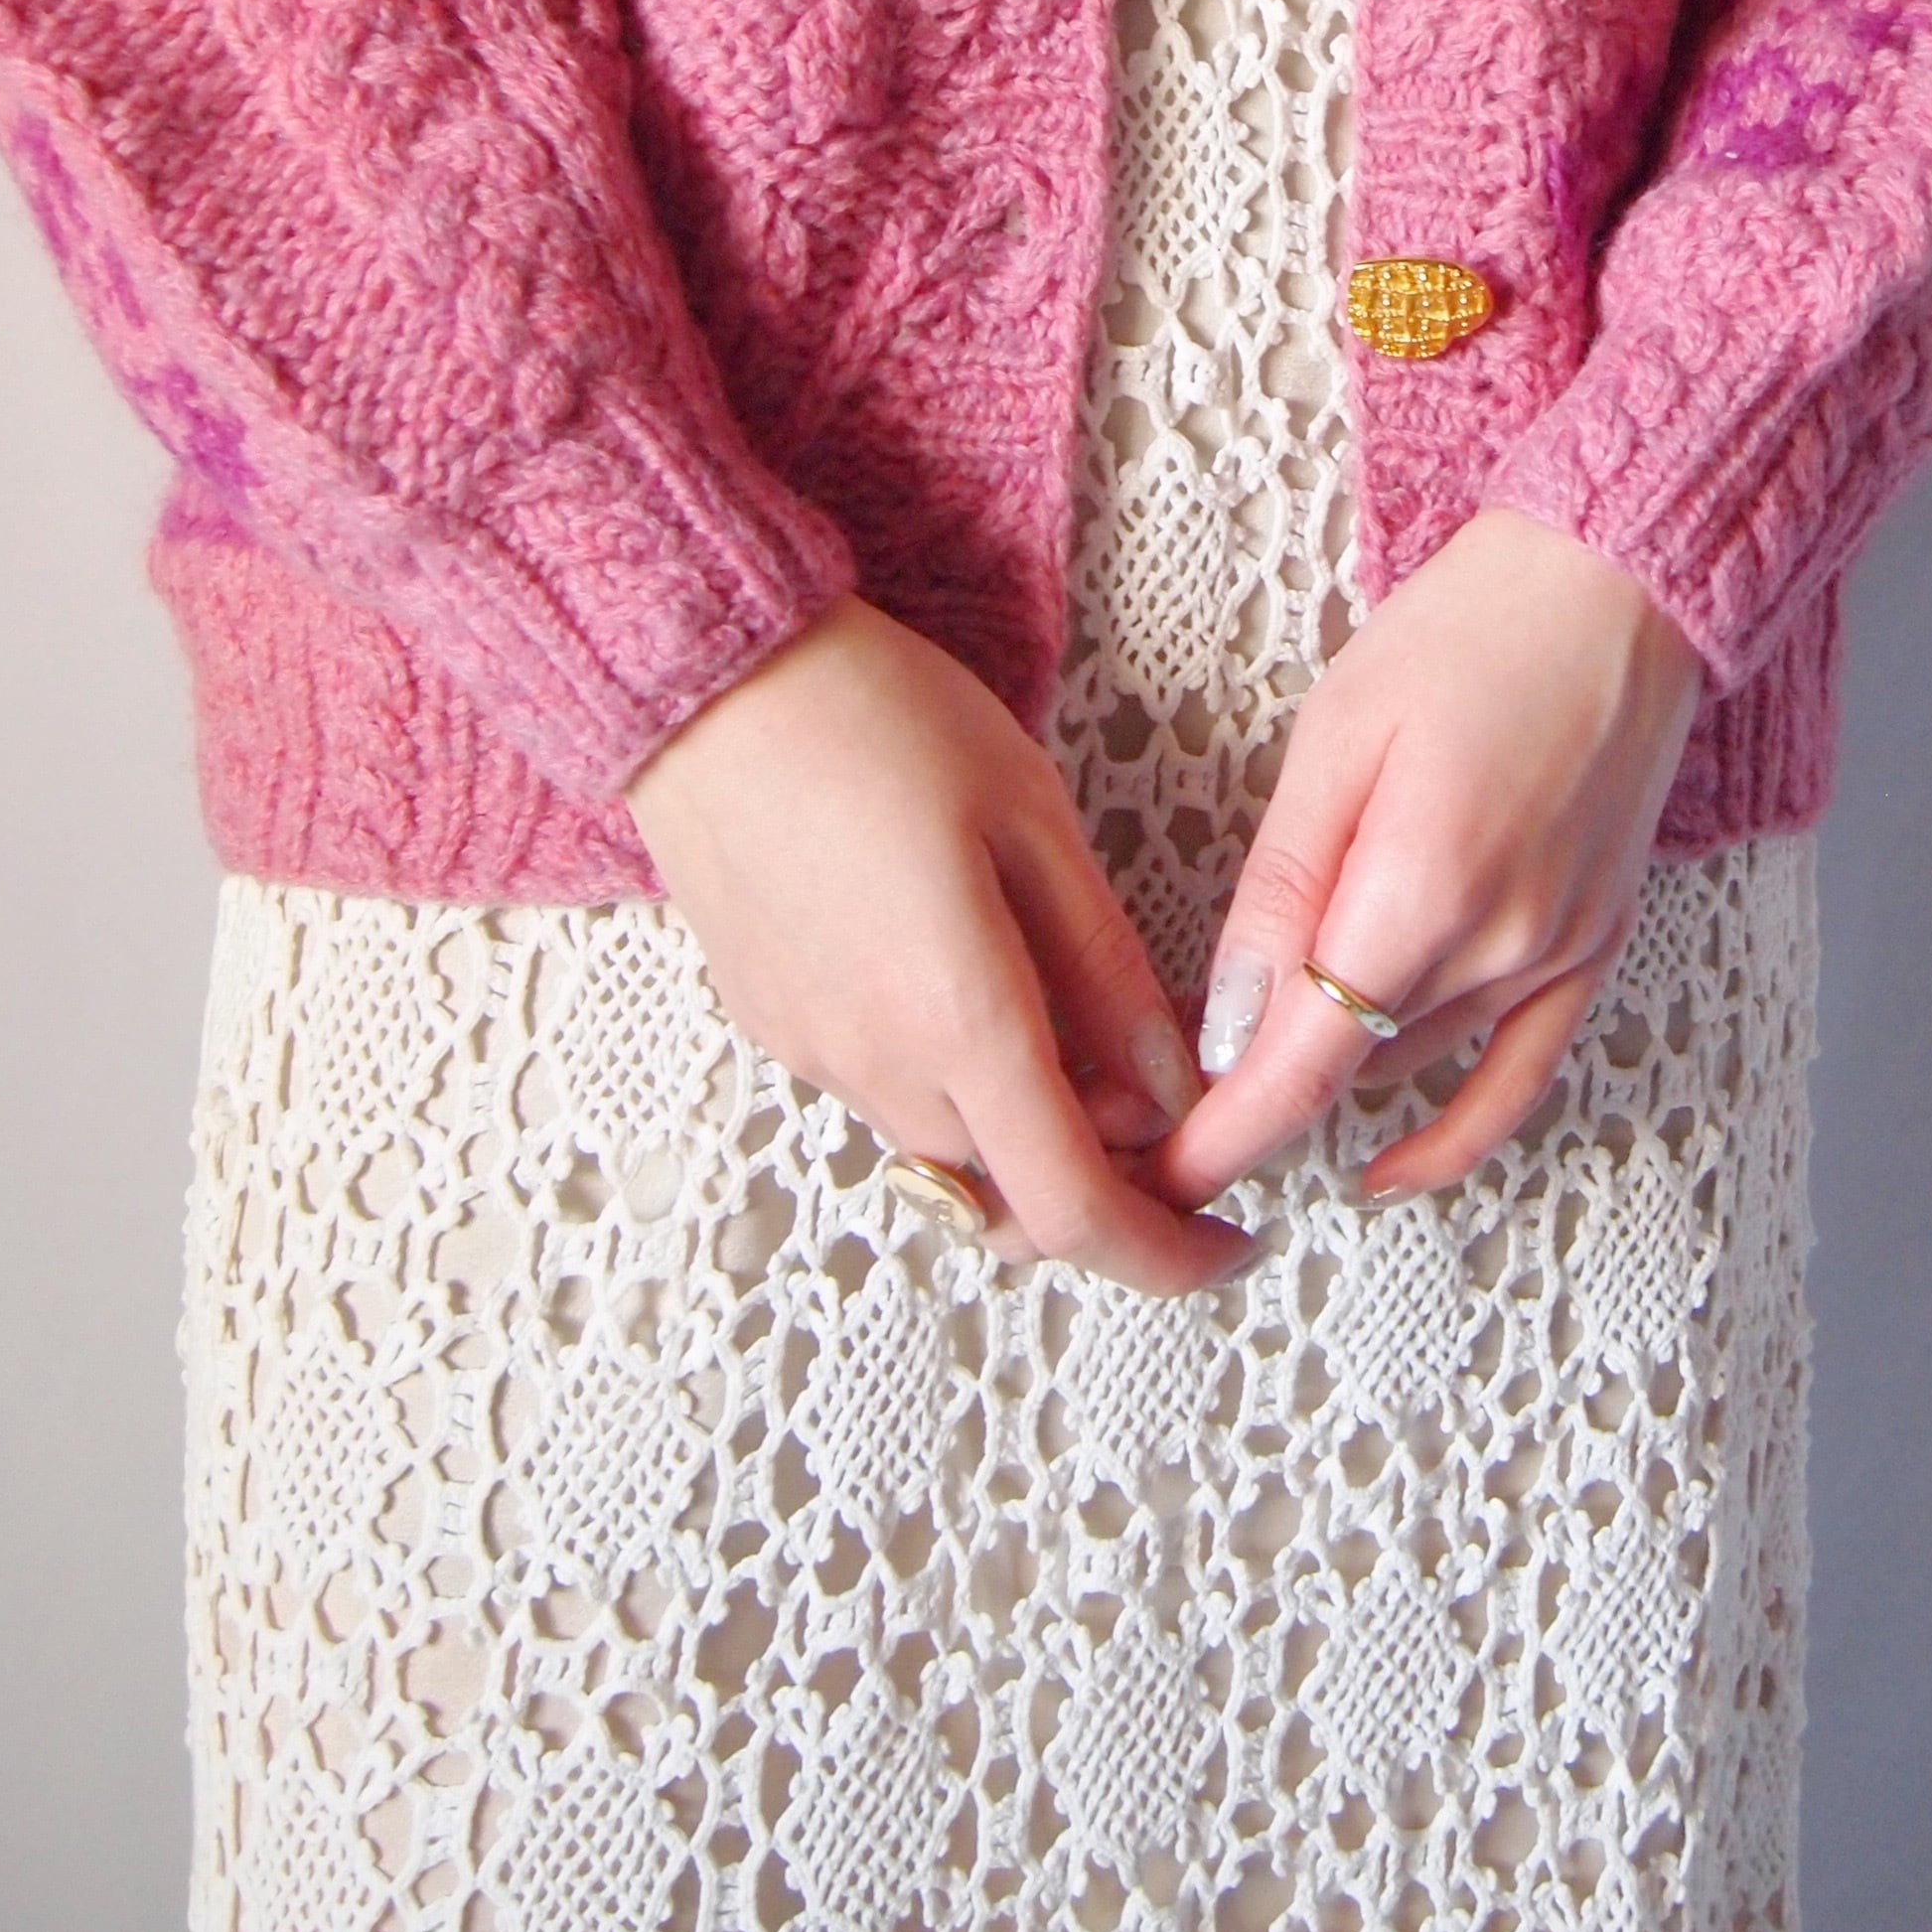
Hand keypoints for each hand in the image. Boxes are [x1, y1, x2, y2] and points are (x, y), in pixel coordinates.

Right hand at [624, 590, 1259, 1296]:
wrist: (702, 679)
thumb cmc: (880, 720)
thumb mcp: (1033, 821)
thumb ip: (1105, 969)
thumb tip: (1170, 1086)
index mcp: (957, 1021)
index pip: (1073, 1211)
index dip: (1163, 1252)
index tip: (1229, 1239)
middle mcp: (874, 1067)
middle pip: (1015, 1188)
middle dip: (1104, 1162)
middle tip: (1156, 1073)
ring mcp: (811, 1055)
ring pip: (949, 1148)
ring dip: (1024, 1118)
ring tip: (1064, 996)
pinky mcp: (772, 1026)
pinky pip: (886, 1093)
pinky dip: (953, 1077)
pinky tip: (970, 968)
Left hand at [1138, 506, 1707, 1214]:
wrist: (1618, 584)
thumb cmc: (1467, 632)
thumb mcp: (1335, 737)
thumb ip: (1281, 891)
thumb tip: (1230, 1029)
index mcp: (1421, 888)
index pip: (1302, 1068)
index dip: (1219, 1138)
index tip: (1150, 1175)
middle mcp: (1502, 946)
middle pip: (1347, 1068)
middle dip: (1252, 1091)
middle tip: (1164, 1083)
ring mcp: (1560, 955)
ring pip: (1409, 1062)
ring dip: (1331, 1072)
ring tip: (1249, 1054)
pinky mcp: (1595, 947)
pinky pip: (1519, 1081)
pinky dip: (1450, 1136)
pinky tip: (1385, 1170)